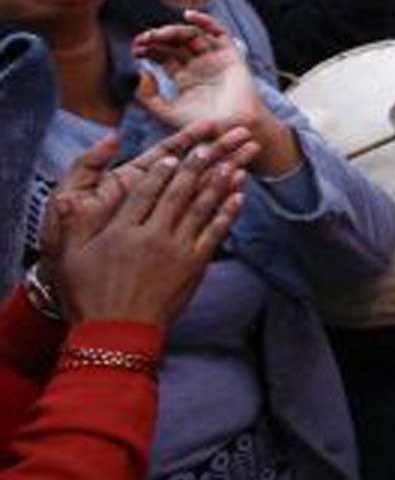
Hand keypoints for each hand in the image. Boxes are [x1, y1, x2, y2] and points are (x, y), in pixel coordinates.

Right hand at [48, 126, 254, 329]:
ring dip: (219, 183)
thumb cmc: (89, 296)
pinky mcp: (195, 266)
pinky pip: (216, 233)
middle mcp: (152, 236)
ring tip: (232, 162)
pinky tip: (239, 196)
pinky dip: (229, 212)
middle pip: (178, 193)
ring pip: (202, 208)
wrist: (118, 333)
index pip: (145, 190)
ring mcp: (177, 251)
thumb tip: (70, 199)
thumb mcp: (71, 258)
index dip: (161, 170)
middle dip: (196, 166)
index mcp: (122, 230)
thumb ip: (75, 225)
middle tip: (210, 146)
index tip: (173, 153)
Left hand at [132, 10, 296, 174]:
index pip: (163, 56)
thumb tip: (142, 72)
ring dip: (174, 30)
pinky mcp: (231, 56)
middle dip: (158, 39)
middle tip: (144, 39)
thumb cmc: (202, 126)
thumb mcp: (166, 113)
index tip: (135, 48)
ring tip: (160, 34)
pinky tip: (189, 15)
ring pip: (192, 36)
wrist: (232, 130)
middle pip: (175, 43)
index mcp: (184, 79)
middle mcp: (199, 66)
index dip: (149, 49)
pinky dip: (205, 21)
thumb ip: (148, 97)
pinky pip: (219, 33)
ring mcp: (215, 59)